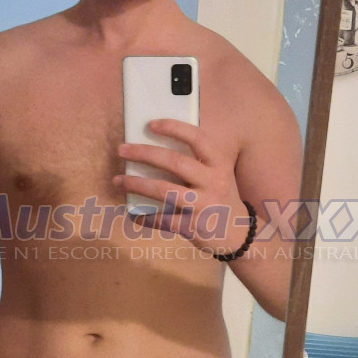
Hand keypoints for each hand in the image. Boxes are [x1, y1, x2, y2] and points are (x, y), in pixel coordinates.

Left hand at [114, 119, 250, 254]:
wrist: (239, 233)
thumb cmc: (220, 196)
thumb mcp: (217, 174)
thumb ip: (196, 160)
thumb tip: (155, 146)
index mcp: (218, 164)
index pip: (197, 138)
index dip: (173, 128)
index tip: (150, 124)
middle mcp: (213, 181)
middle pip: (174, 162)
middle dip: (143, 154)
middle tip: (121, 150)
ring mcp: (203, 205)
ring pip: (164, 191)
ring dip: (136, 184)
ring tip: (118, 180)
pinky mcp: (194, 227)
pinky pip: (163, 220)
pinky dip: (145, 217)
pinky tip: (133, 213)